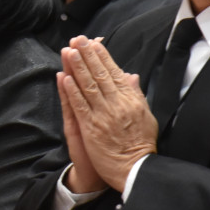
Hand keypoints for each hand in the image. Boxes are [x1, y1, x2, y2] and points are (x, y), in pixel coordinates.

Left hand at [58, 37, 154, 192]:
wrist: (135, 170)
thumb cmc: (140, 144)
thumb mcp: (146, 116)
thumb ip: (136, 95)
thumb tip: (131, 76)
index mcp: (131, 100)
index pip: (114, 73)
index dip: (103, 57)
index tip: (93, 42)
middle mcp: (117, 104)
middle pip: (99, 75)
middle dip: (87, 55)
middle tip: (77, 39)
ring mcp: (103, 115)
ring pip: (88, 86)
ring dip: (77, 67)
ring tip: (68, 51)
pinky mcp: (91, 128)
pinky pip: (79, 105)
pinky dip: (71, 91)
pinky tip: (64, 77)